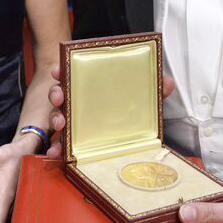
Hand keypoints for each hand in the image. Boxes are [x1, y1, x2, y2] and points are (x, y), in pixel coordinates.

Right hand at [46, 64, 174, 157]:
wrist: (132, 138)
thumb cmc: (130, 108)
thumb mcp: (143, 98)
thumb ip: (154, 89)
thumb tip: (168, 82)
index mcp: (90, 86)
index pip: (72, 73)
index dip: (62, 70)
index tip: (59, 70)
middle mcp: (78, 101)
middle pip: (60, 93)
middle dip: (56, 93)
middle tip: (60, 97)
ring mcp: (74, 121)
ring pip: (57, 116)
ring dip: (55, 119)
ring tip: (61, 125)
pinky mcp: (74, 140)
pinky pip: (61, 142)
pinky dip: (57, 147)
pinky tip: (57, 152)